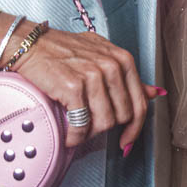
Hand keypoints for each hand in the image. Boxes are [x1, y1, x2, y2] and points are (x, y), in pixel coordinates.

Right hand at [8, 23, 162, 152]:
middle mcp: (111, 66)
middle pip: (122, 117)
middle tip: (89, 126)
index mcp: (123, 59)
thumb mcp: (102, 55)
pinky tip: (68, 134)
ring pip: (104, 123)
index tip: (126, 142)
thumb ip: (127, 77)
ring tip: (77, 128)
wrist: (32, 45)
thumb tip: (154, 93)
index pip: (140, 104)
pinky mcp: (73, 87)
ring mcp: (93, 75)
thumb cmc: (64, 50)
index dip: (135, 129)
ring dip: (89, 133)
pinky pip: (81, 124)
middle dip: (105, 128)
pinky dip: (74, 136)